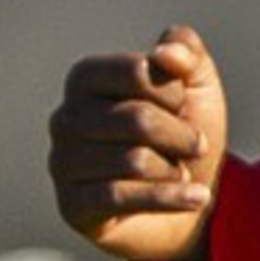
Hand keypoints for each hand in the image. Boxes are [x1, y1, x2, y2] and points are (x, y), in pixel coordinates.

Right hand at [49, 27, 226, 260]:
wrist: (184, 207)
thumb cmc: (181, 139)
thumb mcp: (195, 88)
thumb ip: (187, 53)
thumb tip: (167, 53)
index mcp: (85, 78)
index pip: (136, 72)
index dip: (173, 92)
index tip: (183, 106)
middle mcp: (64, 118)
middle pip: (137, 119)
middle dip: (181, 136)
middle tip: (196, 145)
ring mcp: (63, 163)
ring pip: (134, 161)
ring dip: (174, 170)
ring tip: (180, 173)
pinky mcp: (72, 206)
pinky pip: (122, 197)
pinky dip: (170, 198)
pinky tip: (195, 198)